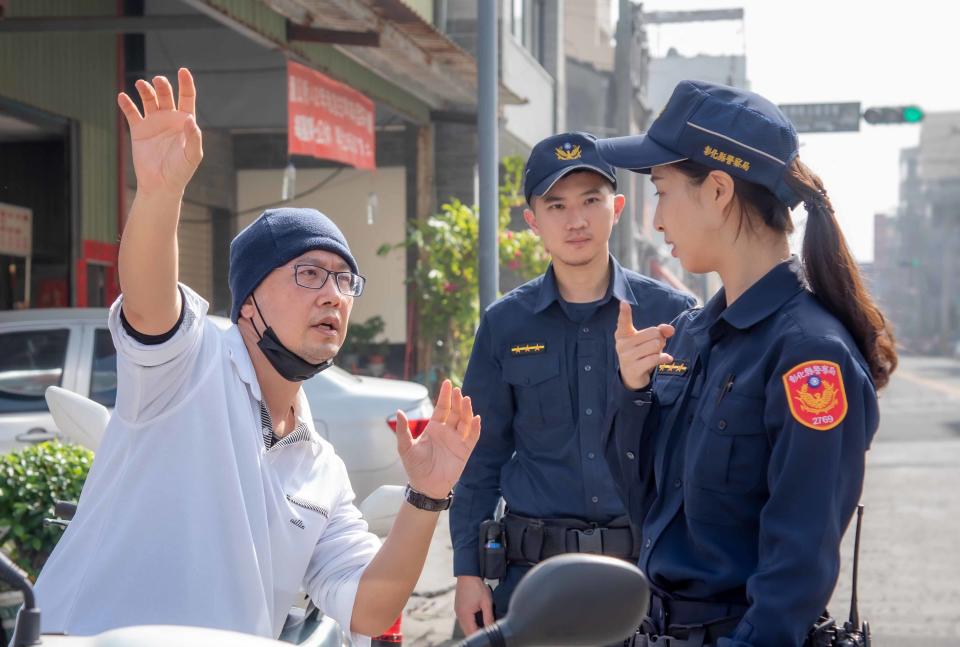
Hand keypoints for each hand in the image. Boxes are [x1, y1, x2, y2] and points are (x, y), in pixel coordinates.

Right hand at [117, 68, 202, 196]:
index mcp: (185, 121)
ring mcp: (153, 123)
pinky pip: (131, 113)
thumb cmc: (181, 171)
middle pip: (166, 95)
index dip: (186, 83)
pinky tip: (122, 97)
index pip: (187, 97)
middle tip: (158, 81)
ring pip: (148, 99)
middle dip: (162, 86)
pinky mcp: (138, 130)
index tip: (183, 70)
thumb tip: (190, 119)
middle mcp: (169, 118)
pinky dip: (126, 104)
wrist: (161, 184)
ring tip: (141, 84)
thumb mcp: (192, 155)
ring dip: (145, 90)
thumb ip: (194, 137)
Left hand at [395, 380, 480, 499]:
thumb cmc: (415, 467)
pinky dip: (475, 428)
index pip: (442, 408)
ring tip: (466, 400)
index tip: (447, 383)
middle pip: (455, 412)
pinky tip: (476, 418)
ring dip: (466, 411)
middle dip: (457, 401)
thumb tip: (399, 411)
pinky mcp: (465, 450)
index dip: (445, 396)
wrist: (425, 487)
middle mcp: (447, 431)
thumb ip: (403, 430)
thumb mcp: (405, 447)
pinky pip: (472, 437)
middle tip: (458, 391)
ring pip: (464, 421)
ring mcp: (457, 440)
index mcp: (434, 428)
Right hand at [455, 575, 493, 634]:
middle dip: (476, 633)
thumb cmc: (477, 586)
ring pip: (464, 626)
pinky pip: (463, 620)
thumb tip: (491, 628)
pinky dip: (469, 622)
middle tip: (486, 631)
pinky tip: (477, 618)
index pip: (472, 633)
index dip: (480, 635)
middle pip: (467, 631)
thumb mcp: (486, 602)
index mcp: (465, 615)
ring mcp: (457, 611)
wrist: (468, 573)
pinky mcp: (458, 607)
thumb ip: (489, 617)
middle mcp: (459, 614)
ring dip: (473, 627)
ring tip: (483, 625)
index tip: (487, 634)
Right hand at [615, 300, 674, 390]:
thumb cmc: (641, 353)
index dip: (624, 312)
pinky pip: (655, 358)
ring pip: (655, 345)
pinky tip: (667, 358)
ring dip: (661, 349)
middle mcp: (622, 344)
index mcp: (623, 334)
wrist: (631, 376)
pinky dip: (664, 358)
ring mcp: (627, 357)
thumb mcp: (648, 340)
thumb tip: (670, 329)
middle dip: (660, 339)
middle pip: (652, 333)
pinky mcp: (634, 368)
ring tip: (656, 354)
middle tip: (656, 346)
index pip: (624, 321)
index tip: (624, 302)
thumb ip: (660, 331)